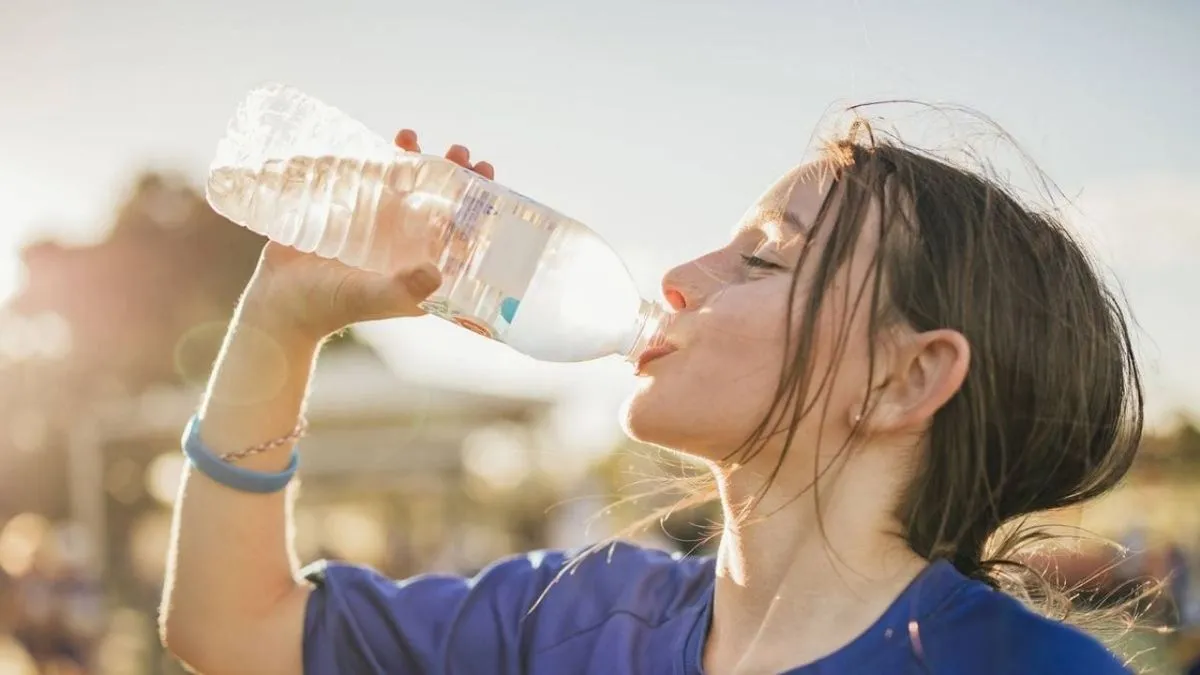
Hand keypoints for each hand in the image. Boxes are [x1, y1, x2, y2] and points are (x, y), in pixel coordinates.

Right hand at [240, 130, 495, 341]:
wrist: (279, 303)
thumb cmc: (328, 307)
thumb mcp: (370, 298)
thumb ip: (403, 289)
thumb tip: (438, 271)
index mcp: (422, 266)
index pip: (461, 232)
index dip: (479, 206)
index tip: (487, 179)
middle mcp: (405, 244)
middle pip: (439, 201)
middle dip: (453, 174)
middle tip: (460, 152)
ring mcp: (377, 226)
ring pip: (405, 184)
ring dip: (415, 158)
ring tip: (410, 136)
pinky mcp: (348, 212)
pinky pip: (369, 179)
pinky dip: (376, 157)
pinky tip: (380, 142)